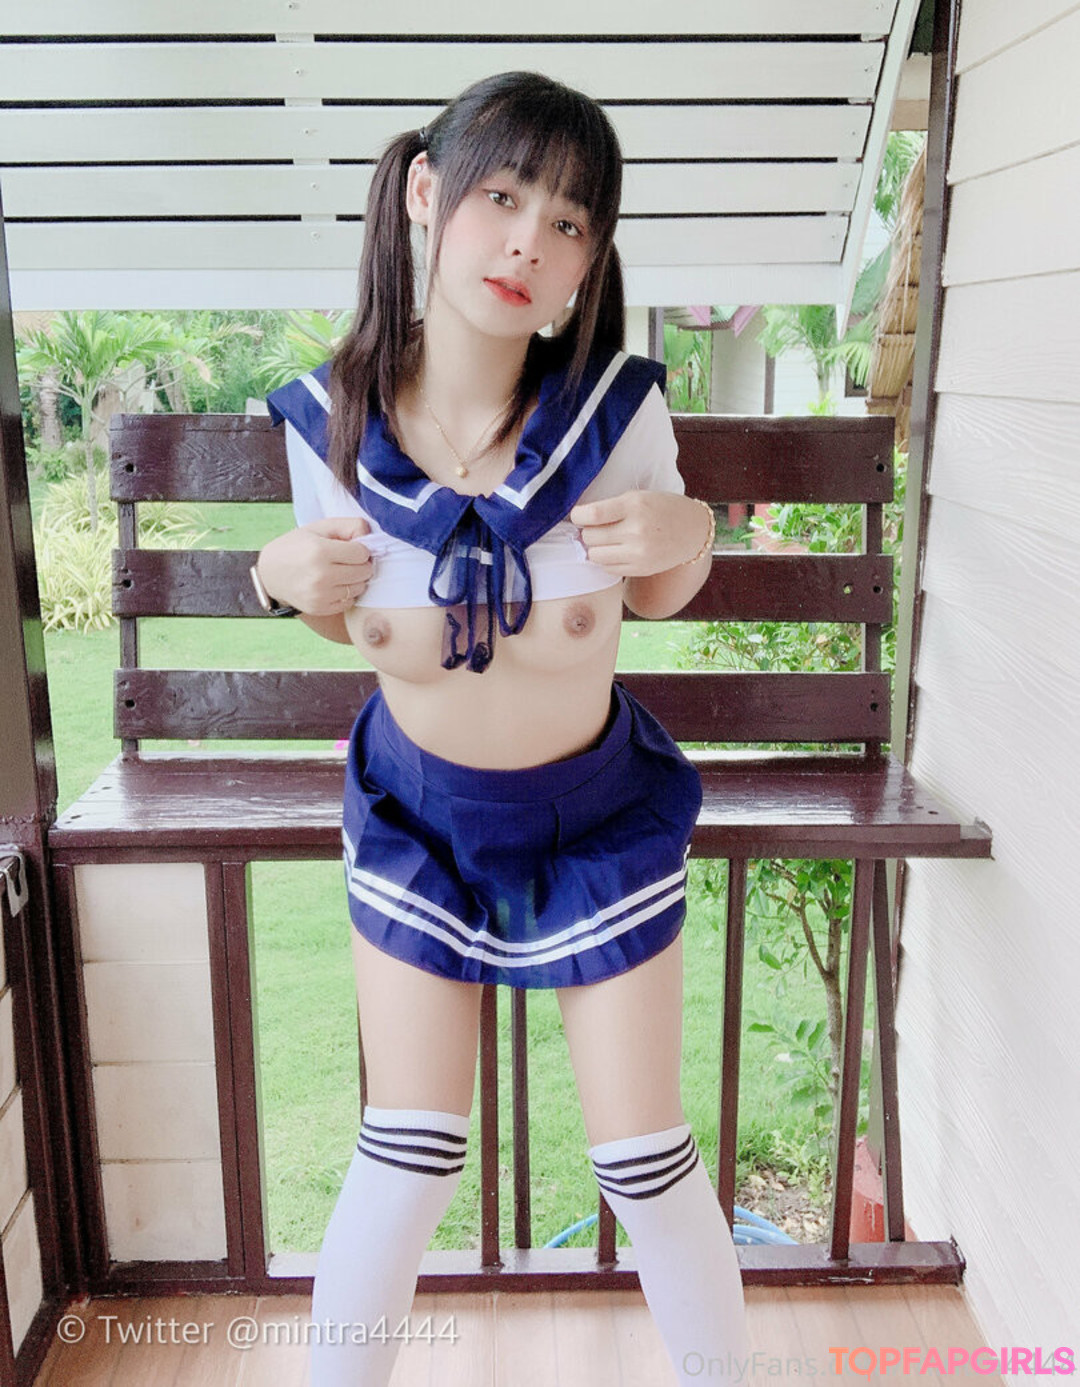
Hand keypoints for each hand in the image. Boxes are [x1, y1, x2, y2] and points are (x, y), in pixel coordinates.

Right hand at [255, 516, 374, 615]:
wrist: (270, 574)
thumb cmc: (297, 546)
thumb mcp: (319, 527)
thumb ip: (348, 526)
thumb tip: (371, 537)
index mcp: (320, 551)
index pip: (362, 553)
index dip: (360, 549)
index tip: (351, 548)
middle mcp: (320, 576)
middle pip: (364, 572)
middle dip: (361, 564)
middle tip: (347, 560)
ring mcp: (320, 595)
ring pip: (359, 588)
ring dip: (355, 580)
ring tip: (339, 572)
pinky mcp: (320, 608)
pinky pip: (349, 602)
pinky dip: (346, 593)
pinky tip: (333, 584)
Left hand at [569, 491, 710, 576]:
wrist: (694, 530)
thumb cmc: (663, 509)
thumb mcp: (639, 497)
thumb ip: (611, 507)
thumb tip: (579, 521)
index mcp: (634, 506)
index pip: (591, 515)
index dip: (577, 516)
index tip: (578, 516)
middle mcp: (636, 530)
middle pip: (590, 537)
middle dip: (588, 532)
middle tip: (596, 528)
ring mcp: (639, 552)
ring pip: (595, 555)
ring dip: (595, 548)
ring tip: (606, 540)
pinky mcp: (640, 568)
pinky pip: (608, 568)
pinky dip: (606, 560)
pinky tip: (616, 551)